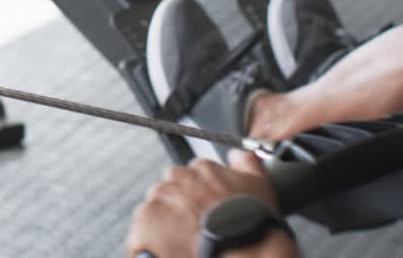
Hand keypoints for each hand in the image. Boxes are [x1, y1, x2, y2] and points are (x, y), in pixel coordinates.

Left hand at [126, 151, 283, 257]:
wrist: (241, 249)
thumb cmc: (250, 221)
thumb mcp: (259, 184)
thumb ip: (246, 162)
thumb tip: (238, 154)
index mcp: (200, 168)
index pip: (191, 176)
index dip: (198, 196)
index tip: (203, 209)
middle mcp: (176, 177)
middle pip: (171, 190)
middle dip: (180, 205)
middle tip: (195, 225)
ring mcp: (159, 198)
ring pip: (157, 207)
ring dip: (166, 220)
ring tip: (184, 239)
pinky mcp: (144, 220)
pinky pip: (143, 227)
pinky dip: (152, 236)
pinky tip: (170, 246)